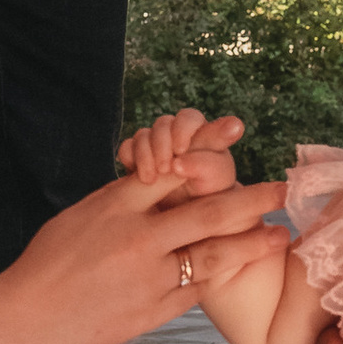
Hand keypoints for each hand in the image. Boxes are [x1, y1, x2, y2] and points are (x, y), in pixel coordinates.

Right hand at [0, 165, 284, 343]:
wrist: (24, 322)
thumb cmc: (45, 266)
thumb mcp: (78, 218)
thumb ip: (121, 202)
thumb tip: (156, 187)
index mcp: (115, 204)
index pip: (172, 169)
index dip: (207, 149)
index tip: (234, 136)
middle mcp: (138, 237)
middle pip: (208, 210)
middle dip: (251, 198)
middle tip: (281, 189)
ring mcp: (149, 276)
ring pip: (213, 254)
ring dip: (251, 242)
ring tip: (277, 234)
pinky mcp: (154, 312)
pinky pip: (196, 289)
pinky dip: (216, 277)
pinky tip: (238, 269)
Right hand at [119, 107, 244, 193]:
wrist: (191, 226)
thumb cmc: (211, 198)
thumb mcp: (215, 180)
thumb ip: (207, 162)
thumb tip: (182, 160)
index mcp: (202, 136)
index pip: (189, 118)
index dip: (182, 129)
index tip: (181, 149)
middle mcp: (178, 138)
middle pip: (163, 124)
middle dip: (161, 144)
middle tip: (165, 169)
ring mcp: (156, 148)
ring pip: (143, 136)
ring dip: (145, 154)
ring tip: (151, 180)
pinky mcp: (138, 162)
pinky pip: (127, 149)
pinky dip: (129, 159)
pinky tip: (139, 178)